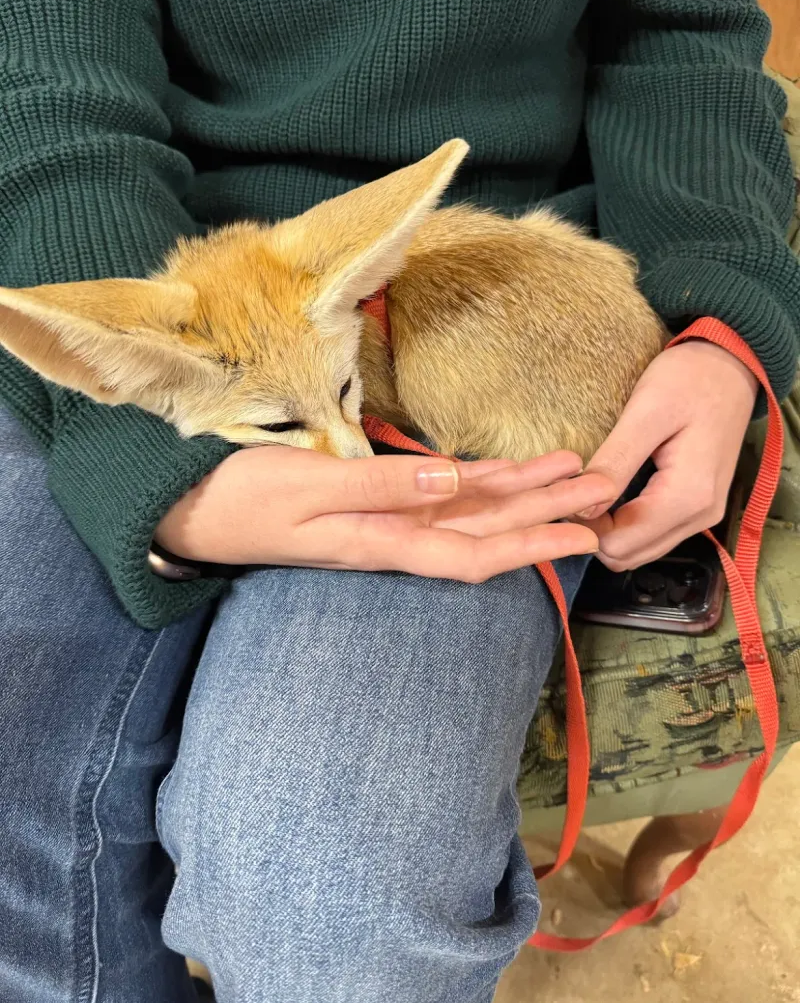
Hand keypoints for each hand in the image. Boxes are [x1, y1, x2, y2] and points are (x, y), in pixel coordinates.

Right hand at [155, 447, 614, 583]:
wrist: (190, 508)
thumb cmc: (240, 499)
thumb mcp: (306, 490)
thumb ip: (381, 487)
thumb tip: (455, 482)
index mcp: (382, 541)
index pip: (476, 553)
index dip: (534, 545)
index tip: (588, 534)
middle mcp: (393, 536)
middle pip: (487, 531)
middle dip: (547, 512)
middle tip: (605, 488)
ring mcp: (382, 520)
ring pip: (469, 511)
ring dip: (522, 494)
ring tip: (574, 471)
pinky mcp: (368, 501)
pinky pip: (437, 495)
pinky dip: (477, 483)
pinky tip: (505, 472)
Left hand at [576, 340, 757, 570]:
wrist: (730, 366)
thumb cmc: (688, 380)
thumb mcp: (646, 413)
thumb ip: (616, 463)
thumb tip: (581, 509)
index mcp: (687, 497)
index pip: (619, 544)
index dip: (583, 526)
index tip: (563, 494)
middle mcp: (699, 517)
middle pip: (628, 555)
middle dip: (592, 533)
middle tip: (570, 493)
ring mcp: (701, 516)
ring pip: (639, 549)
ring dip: (608, 530)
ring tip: (586, 492)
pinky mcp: (697, 507)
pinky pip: (652, 534)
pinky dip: (625, 524)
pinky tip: (608, 495)